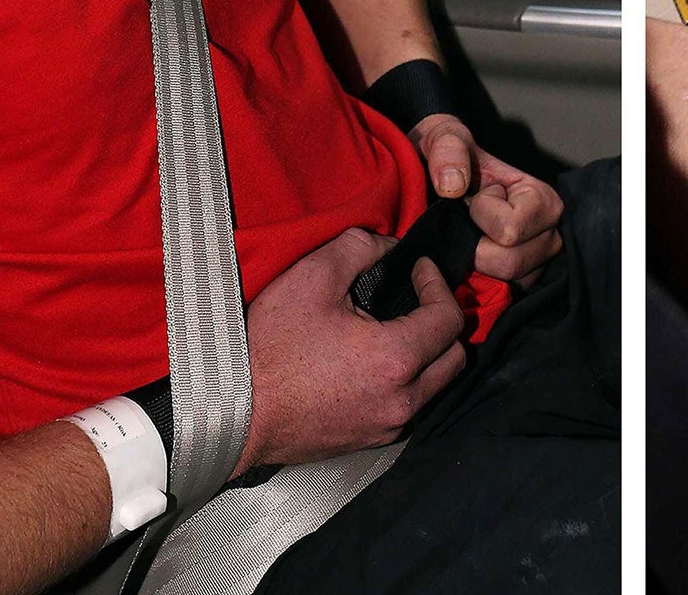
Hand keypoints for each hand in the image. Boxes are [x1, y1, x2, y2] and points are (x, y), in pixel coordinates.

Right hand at [237, 226, 466, 474]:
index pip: (449, 318)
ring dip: (428, 355)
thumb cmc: (268, 349)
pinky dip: (407, 381)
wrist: (232, 413)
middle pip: (455, 357)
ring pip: (436, 386)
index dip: (439, 284)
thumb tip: (388, 246)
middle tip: (417, 298)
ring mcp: (387, 426)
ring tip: (399, 328)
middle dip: (443, 322)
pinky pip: (409, 407)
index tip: (419, 269)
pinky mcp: (370, 442)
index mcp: (396, 359)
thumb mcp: (311, 278)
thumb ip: (359, 248)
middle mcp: (403, 400)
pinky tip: (377, 362)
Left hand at [410, 113, 564, 286]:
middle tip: (470, 221)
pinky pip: (499, 296)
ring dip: (476, 263)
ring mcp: (537, 263)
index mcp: (543, 200)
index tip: (475, 197)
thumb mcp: (445, 138)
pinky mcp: (521, 283)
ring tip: (472, 235)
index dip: (481, 214)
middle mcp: (550, 235)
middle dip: (476, 245)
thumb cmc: (449, 157)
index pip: (510, 229)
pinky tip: (469, 258)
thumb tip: (453, 186)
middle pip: (510, 264)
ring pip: (506, 283)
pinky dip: (477, 282)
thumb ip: (448, 150)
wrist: (440, 178)